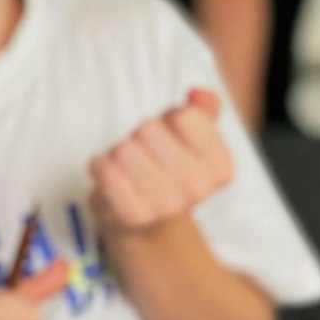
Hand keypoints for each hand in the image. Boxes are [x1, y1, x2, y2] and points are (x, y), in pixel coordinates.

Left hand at [91, 88, 233, 235]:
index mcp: (220, 168)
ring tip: (127, 169)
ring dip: (116, 152)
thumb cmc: (168, 170)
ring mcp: (166, 205)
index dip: (169, 120)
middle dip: (139, 136)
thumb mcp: (194, 139)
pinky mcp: (133, 215)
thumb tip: (197, 95)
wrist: (148, 224)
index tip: (169, 140)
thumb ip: (204, 110)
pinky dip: (99, 166)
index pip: (186, 116)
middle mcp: (198, 189)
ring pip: (124, 148)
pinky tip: (110, 178)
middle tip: (144, 157)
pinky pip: (105, 170)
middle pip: (148, 128)